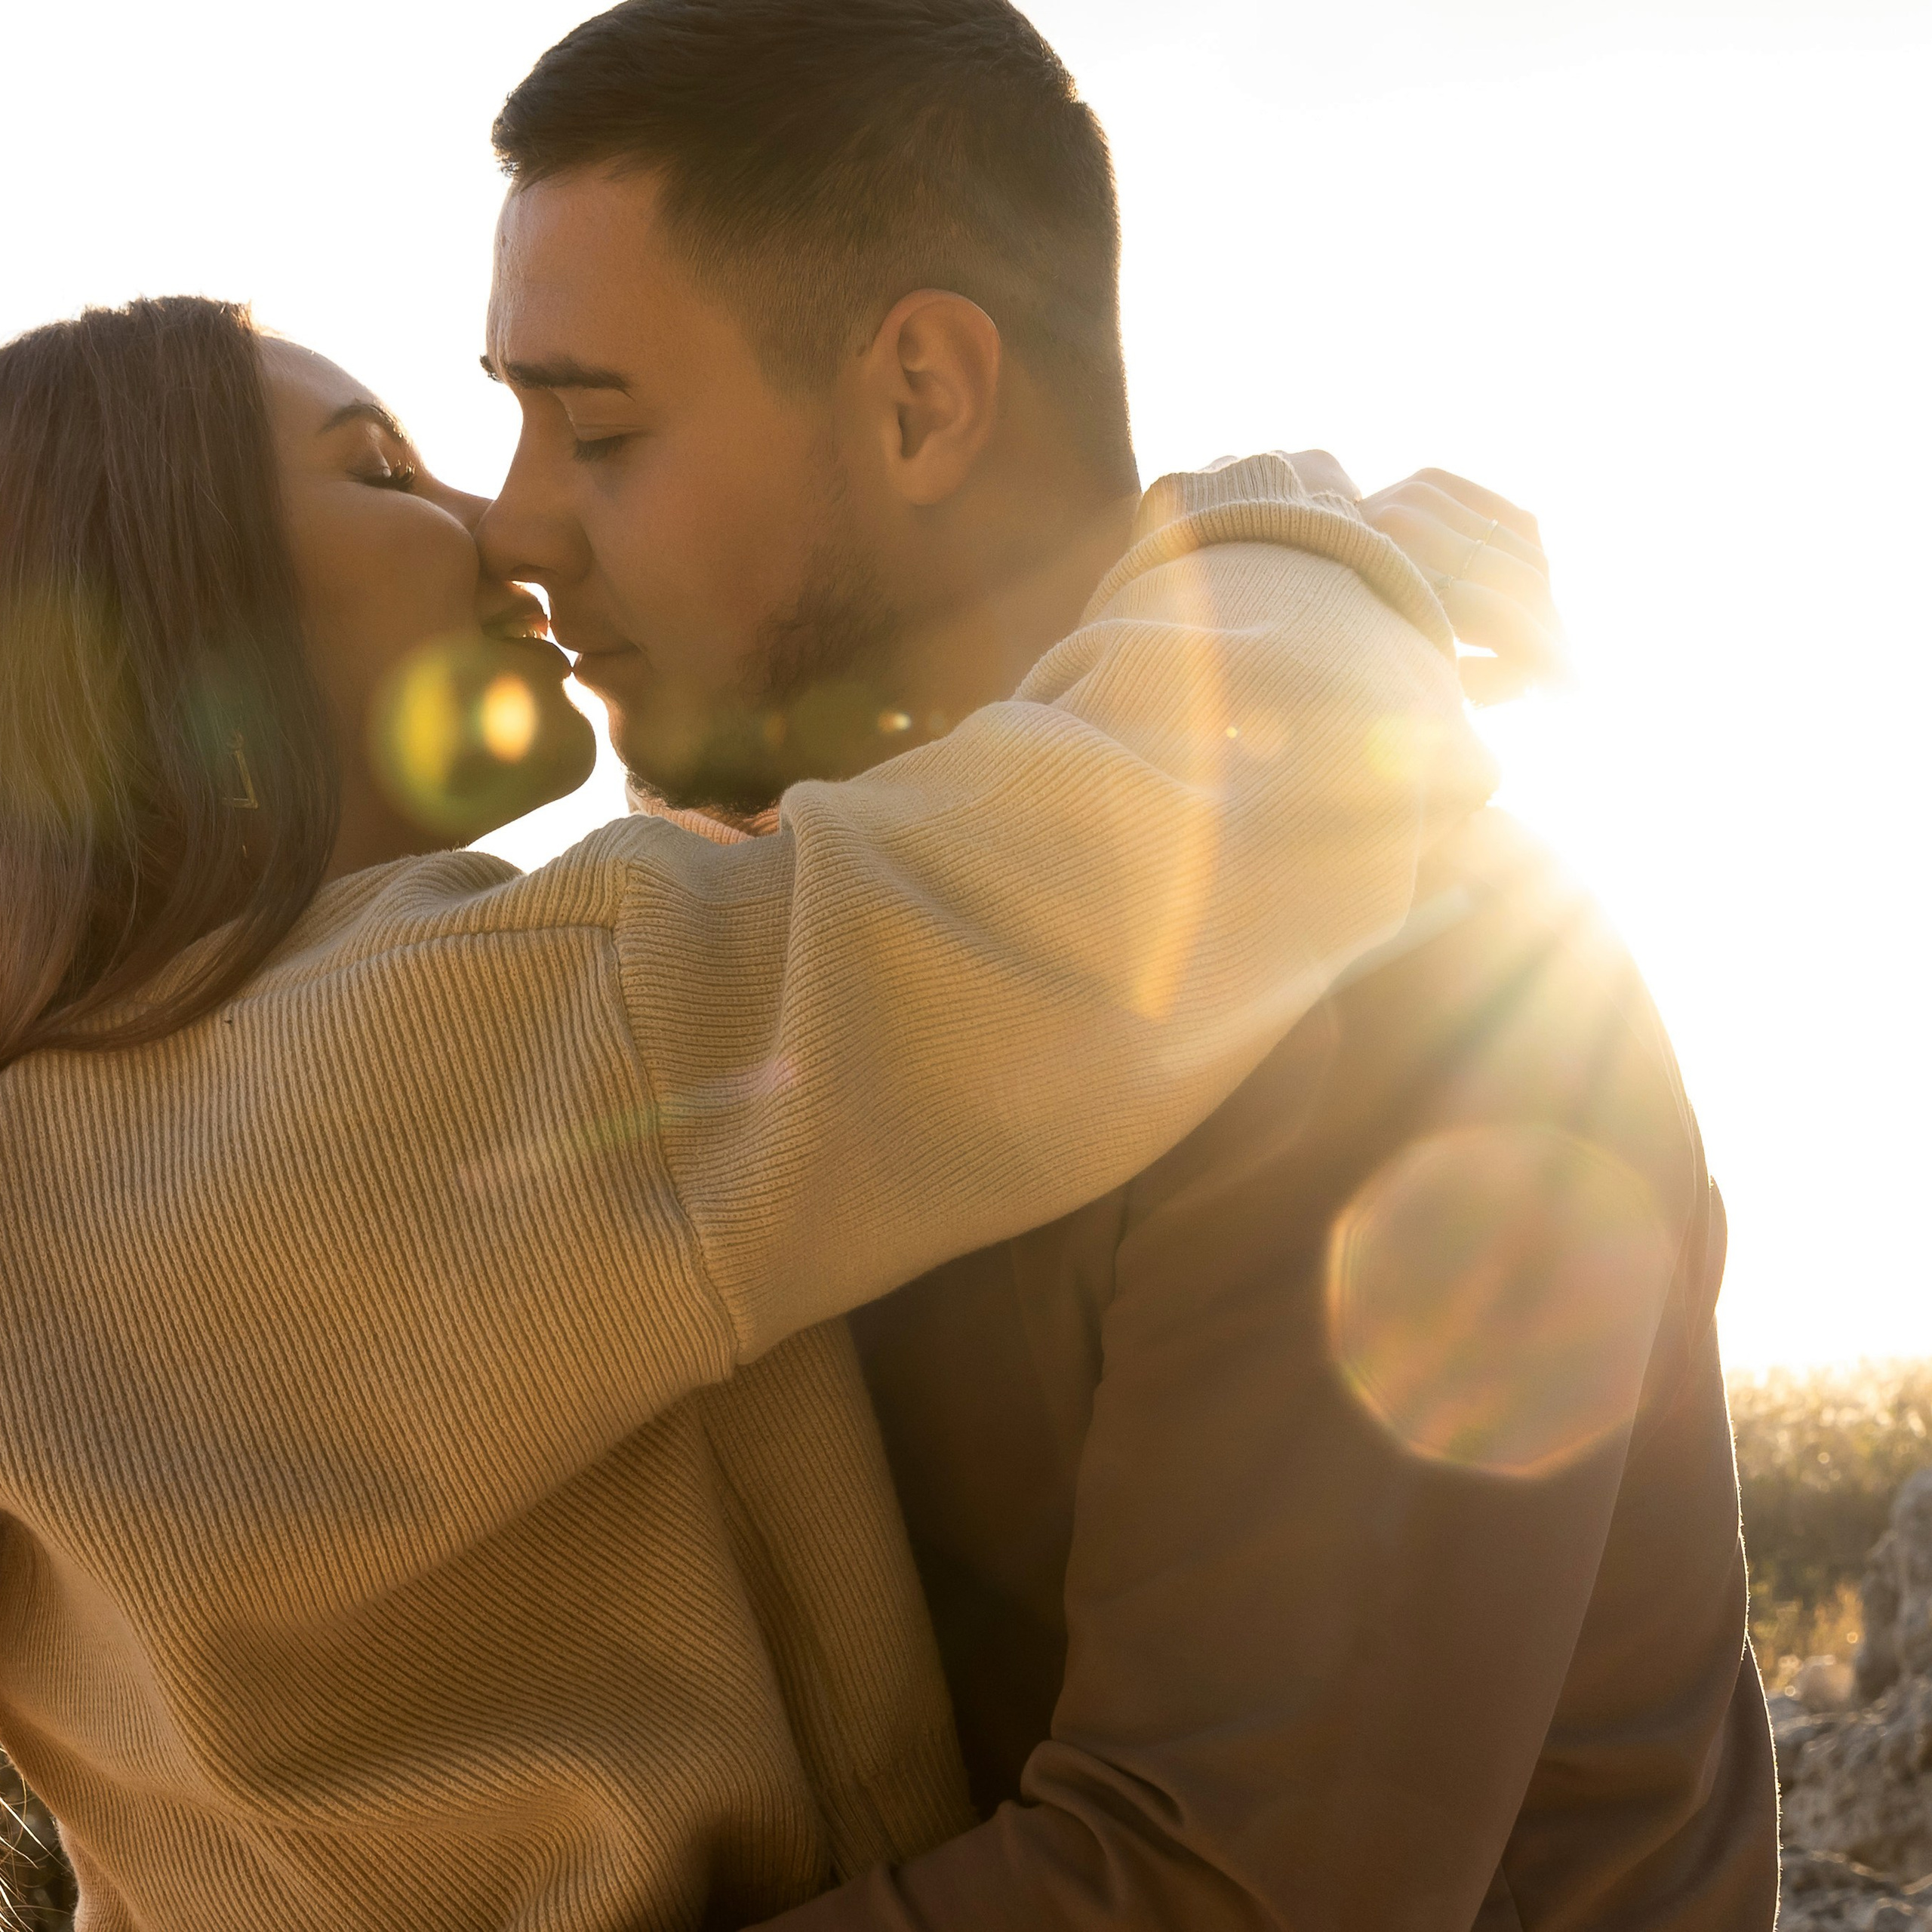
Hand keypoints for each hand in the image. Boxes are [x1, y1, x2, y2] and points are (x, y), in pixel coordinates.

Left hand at [1356, 469, 1566, 704]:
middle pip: (1519, 578)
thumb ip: (1475, 681)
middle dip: (1552, 629)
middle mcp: (1401, 526)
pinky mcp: (1429, 480)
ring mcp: (1415, 496)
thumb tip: (1535, 677)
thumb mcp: (1404, 678)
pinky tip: (1533, 594)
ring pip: (1523, 547)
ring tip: (1547, 643)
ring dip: (1544, 599)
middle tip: (1568, 673)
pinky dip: (1531, 554)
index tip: (1571, 690)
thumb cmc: (1342, 650)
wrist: (1282, 576)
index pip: (1497, 613)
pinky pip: (1512, 518)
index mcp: (1388, 580)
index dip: (1543, 653)